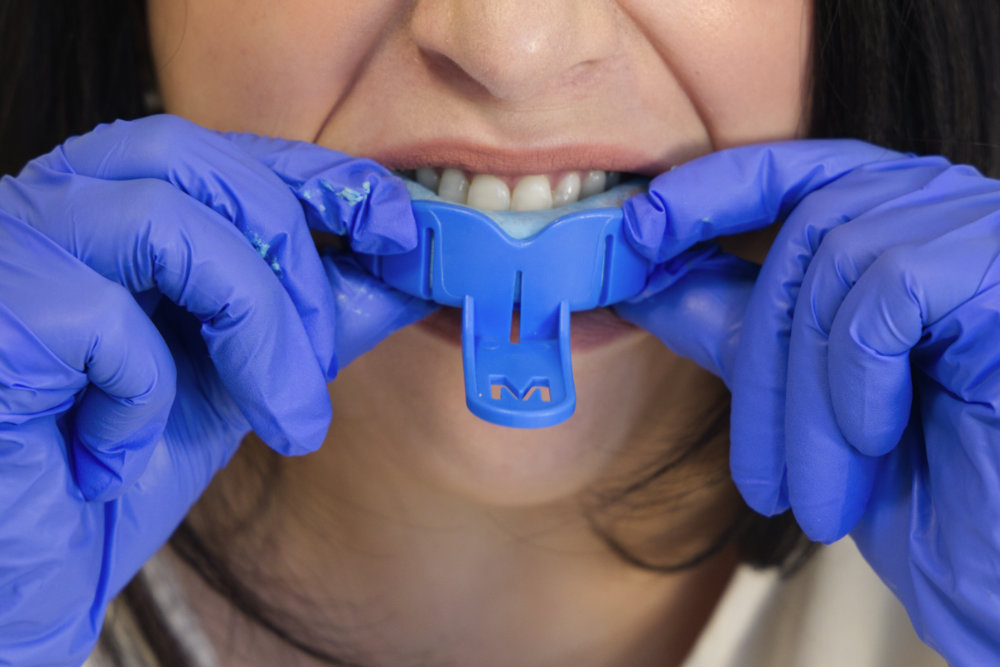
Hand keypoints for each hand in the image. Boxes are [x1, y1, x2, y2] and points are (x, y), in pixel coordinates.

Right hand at [0, 115, 432, 664]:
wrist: (29, 573)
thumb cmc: (123, 467)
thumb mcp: (243, 380)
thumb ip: (311, 318)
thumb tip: (402, 272)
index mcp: (111, 205)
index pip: (222, 152)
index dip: (318, 176)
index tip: (397, 223)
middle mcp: (50, 206)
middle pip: (195, 162)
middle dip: (291, 261)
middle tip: (323, 359)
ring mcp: (7, 251)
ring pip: (164, 223)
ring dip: (255, 326)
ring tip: (279, 418)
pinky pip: (102, 321)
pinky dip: (143, 397)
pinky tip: (114, 456)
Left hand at [616, 140, 999, 662]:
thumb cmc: (924, 483)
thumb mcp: (801, 396)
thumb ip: (733, 322)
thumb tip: (644, 276)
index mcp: (892, 222)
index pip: (786, 169)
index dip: (704, 192)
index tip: (634, 233)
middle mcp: (942, 209)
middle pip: (804, 237)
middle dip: (762, 368)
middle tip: (757, 475)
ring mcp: (983, 230)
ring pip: (838, 268)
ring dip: (806, 402)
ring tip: (818, 490)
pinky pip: (890, 292)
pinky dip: (861, 378)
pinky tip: (879, 437)